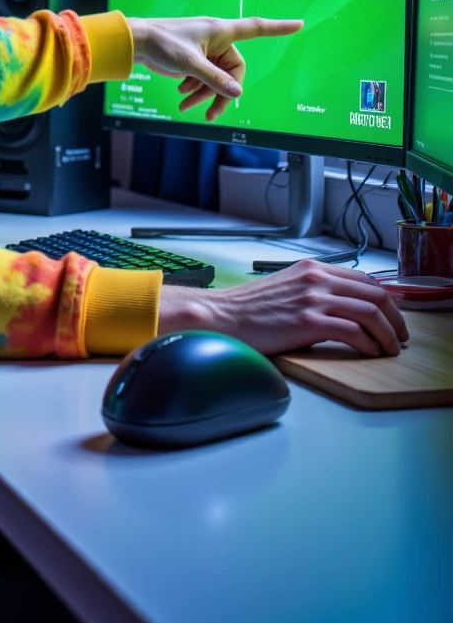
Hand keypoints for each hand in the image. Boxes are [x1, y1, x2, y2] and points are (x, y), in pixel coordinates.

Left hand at [127, 15, 303, 120]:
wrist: (137, 43)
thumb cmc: (163, 44)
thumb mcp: (190, 65)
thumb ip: (215, 80)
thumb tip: (238, 93)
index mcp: (221, 31)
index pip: (256, 28)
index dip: (278, 28)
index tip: (299, 24)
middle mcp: (217, 39)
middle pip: (233, 71)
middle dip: (219, 92)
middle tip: (210, 113)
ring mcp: (206, 50)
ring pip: (217, 78)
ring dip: (204, 93)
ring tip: (186, 104)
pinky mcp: (195, 59)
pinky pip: (204, 78)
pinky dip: (195, 89)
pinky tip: (182, 95)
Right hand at [159, 260, 409, 356]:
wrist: (222, 316)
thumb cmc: (248, 309)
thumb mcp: (286, 287)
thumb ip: (313, 290)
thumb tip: (340, 308)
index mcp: (313, 269)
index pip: (365, 280)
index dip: (386, 301)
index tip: (392, 318)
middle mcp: (317, 278)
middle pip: (375, 294)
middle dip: (395, 318)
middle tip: (400, 336)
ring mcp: (313, 298)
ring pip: (370, 312)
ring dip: (388, 334)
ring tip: (390, 349)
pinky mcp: (308, 321)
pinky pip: (353, 331)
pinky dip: (368, 344)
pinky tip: (369, 353)